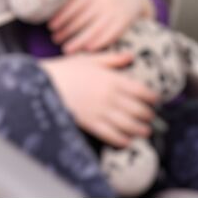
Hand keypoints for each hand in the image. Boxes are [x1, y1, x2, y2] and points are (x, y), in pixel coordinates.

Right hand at [40, 52, 158, 147]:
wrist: (43, 84)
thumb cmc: (66, 69)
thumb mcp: (89, 59)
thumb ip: (112, 59)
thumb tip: (130, 56)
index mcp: (112, 79)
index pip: (141, 91)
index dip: (151, 97)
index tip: (155, 100)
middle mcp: (110, 97)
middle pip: (138, 110)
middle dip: (148, 115)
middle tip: (150, 117)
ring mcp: (101, 112)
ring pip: (129, 125)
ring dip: (140, 130)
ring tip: (144, 132)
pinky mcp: (91, 124)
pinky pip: (112, 136)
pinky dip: (122, 140)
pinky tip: (127, 141)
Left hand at [48, 0, 154, 53]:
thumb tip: (55, 12)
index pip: (74, 5)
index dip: (61, 17)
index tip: (51, 27)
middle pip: (82, 19)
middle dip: (66, 31)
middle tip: (55, 40)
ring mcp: (114, 11)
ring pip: (94, 29)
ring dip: (79, 41)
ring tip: (67, 49)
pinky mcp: (124, 21)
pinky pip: (109, 34)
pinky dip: (98, 43)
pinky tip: (87, 49)